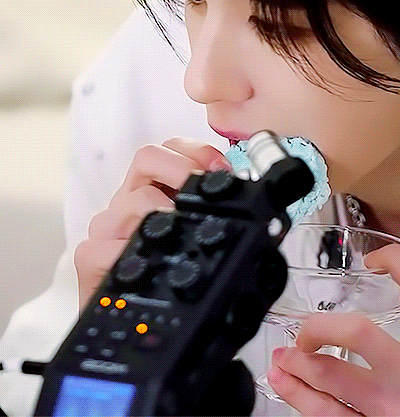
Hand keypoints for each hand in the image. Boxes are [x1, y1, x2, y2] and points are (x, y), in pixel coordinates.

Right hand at [73, 137, 230, 310]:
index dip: (197, 152)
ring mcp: (109, 226)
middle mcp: (128, 200)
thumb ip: (208, 206)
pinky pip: (105, 245)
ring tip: (180, 233)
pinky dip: (130, 251)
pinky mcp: (90, 257)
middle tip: (201, 196)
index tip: (219, 170)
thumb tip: (238, 187)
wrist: (133, 324)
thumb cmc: (164, 273)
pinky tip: (150, 262)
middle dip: (183, 170)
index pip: (169, 148)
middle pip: (148, 157)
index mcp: (151, 187)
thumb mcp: (192, 230)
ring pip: (134, 200)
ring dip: (163, 212)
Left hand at [266, 244, 399, 415]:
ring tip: (284, 359)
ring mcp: (388, 411)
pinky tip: (289, 390)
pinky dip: (303, 402)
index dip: (395, 260)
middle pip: (355, 333)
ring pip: (329, 381)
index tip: (376, 261)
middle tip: (307, 330)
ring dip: (297, 367)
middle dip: (320, 326)